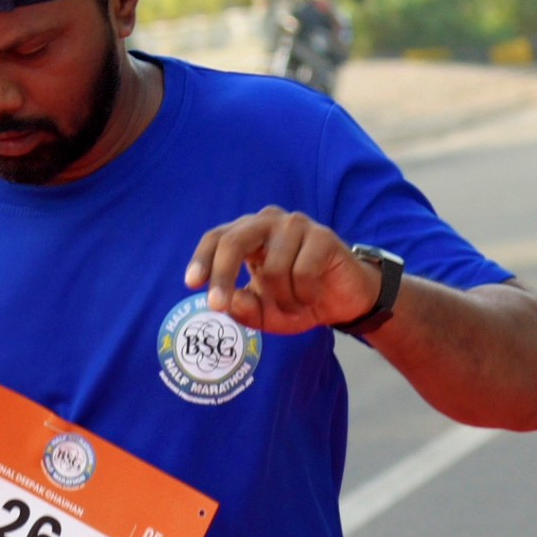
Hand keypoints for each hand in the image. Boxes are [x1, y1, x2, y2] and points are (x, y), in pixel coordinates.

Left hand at [184, 206, 375, 332]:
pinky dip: (304, 296)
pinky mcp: (323, 237)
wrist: (345, 301)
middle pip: (234, 241)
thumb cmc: (298, 301)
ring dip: (282, 300)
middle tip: (217, 306)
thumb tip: (228, 301)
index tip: (192, 283)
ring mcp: (296, 226)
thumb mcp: (266, 314)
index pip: (218, 238)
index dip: (203, 259)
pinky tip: (313, 295)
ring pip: (272, 269)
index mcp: (249, 234)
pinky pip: (302, 274)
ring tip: (295, 304)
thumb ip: (244, 309)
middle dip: (222, 275)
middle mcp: (269, 222)